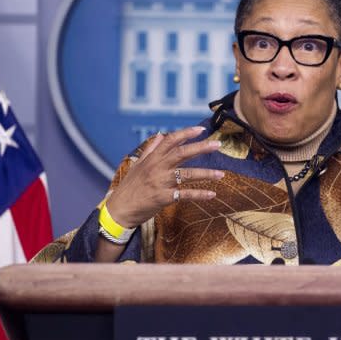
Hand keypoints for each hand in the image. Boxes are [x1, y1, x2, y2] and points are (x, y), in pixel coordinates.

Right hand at [105, 126, 223, 228]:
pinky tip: (211, 194)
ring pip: (187, 174)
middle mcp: (157, 168)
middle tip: (217, 144)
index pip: (170, 141)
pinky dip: (199, 194)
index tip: (201, 129)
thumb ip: (150, 150)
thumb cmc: (129, 187)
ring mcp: (160, 182)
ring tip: (221, 174)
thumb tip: (159, 135)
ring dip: (206, 174)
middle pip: (182, 153)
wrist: (119, 210)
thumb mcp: (137, 165)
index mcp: (152, 159)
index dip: (186, 133)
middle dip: (201, 148)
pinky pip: (185, 194)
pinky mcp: (163, 198)